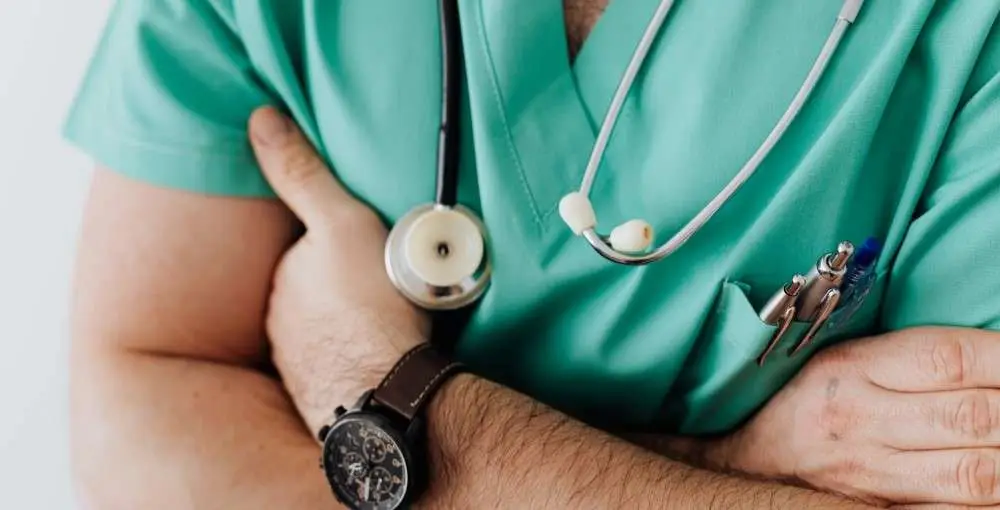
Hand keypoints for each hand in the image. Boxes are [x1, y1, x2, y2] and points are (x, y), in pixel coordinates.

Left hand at [248, 106, 428, 433]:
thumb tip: (260, 119)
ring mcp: (297, 361)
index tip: (368, 252)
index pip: (303, 252)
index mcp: (283, 278)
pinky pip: (336, 365)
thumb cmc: (370, 304)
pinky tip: (378, 359)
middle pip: (311, 291)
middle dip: (338, 287)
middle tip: (382, 287)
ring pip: (321, 330)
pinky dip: (353, 358)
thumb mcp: (341, 222)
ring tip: (386, 323)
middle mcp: (278, 322)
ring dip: (345, 324)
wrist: (386, 391)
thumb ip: (301, 173)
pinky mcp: (320, 394)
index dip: (337, 247)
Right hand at [707, 327, 999, 507]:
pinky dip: (989, 503)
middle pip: (973, 415)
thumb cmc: (805, 404)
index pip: (949, 358)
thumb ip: (911, 358)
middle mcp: (861, 420)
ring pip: (976, 473)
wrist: (746, 464)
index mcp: (850, 369)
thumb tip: (992, 358)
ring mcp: (872, 476)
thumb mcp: (842, 361)